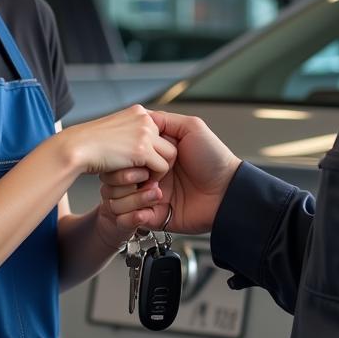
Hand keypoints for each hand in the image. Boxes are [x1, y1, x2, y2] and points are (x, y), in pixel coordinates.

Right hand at [57, 105, 175, 179]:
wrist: (75, 148)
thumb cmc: (89, 143)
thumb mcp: (115, 130)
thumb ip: (131, 132)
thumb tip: (142, 144)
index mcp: (138, 112)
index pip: (162, 129)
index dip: (157, 148)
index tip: (148, 161)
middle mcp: (145, 119)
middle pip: (169, 141)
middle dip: (162, 158)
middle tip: (150, 171)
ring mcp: (144, 133)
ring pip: (170, 154)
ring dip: (160, 168)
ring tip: (146, 176)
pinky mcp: (143, 150)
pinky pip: (163, 167)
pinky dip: (155, 177)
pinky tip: (141, 180)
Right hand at [100, 111, 239, 234]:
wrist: (226, 192)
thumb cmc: (213, 159)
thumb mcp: (192, 128)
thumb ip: (164, 120)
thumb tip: (142, 117)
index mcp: (152, 156)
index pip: (121, 156)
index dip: (121, 157)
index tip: (132, 157)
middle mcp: (147, 175)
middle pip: (112, 178)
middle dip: (123, 178)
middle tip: (144, 176)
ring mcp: (147, 196)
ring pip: (114, 199)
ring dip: (131, 197)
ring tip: (156, 193)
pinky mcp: (152, 217)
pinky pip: (126, 219)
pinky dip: (134, 215)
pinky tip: (152, 208)